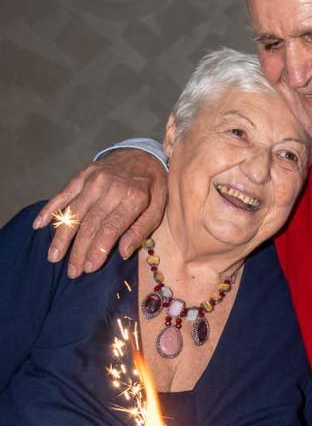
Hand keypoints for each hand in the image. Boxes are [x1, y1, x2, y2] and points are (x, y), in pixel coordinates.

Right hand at [33, 149, 167, 278]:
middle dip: (79, 250)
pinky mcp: (83, 175)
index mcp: (133, 198)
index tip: (89, 268)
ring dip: (62, 236)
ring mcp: (94, 180)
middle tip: (72, 271)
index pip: (111, 229)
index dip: (98, 250)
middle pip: (90, 224)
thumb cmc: (152, 187)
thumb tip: (124, 253)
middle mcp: (110, 188)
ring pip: (73, 211)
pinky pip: (63, 193)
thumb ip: (142, 230)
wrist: (143, 153)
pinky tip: (39, 225)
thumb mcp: (158, 208)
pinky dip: (50, 208)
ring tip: (53, 257)